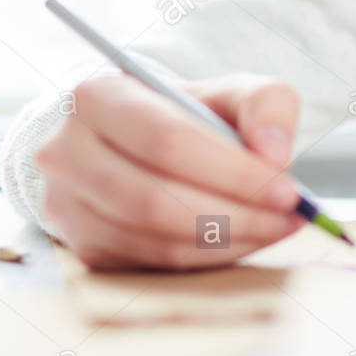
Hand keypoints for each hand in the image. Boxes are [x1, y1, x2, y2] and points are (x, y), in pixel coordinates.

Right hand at [34, 72, 305, 269]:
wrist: (130, 144)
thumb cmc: (184, 116)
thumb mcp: (227, 92)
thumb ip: (265, 104)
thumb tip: (274, 154)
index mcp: (97, 98)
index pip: (165, 139)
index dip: (230, 170)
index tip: (285, 188)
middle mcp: (68, 152)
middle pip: (155, 198)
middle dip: (234, 213)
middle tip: (287, 217)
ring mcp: (68, 206)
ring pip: (154, 238)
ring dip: (226, 242)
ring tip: (275, 228)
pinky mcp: (85, 249)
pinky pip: (153, 263)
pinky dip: (207, 258)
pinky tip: (245, 242)